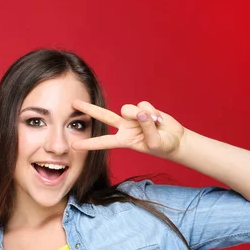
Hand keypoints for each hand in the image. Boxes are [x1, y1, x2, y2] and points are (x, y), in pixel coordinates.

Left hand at [71, 100, 185, 157]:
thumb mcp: (154, 143)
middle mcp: (125, 127)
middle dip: (89, 109)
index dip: (89, 144)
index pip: (103, 142)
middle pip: (103, 116)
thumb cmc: (163, 146)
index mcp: (124, 140)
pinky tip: (158, 119)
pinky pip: (143, 105)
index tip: (73, 146)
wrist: (176, 139)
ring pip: (128, 108)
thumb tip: (141, 113)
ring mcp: (133, 117)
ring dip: (141, 115)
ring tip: (154, 123)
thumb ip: (147, 128)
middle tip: (73, 103)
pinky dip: (153, 112)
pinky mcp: (143, 109)